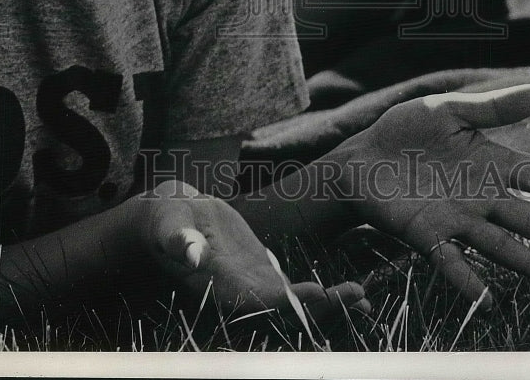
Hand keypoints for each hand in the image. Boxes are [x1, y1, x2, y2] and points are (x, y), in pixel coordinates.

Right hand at [135, 179, 369, 323]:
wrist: (170, 219)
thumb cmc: (165, 221)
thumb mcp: (168, 225)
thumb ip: (178, 239)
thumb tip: (190, 251)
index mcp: (220, 284)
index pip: (258, 299)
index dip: (288, 301)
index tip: (318, 291)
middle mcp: (241, 293)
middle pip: (286, 309)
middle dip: (321, 307)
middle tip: (357, 295)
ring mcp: (255, 285)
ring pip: (297, 304)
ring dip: (329, 304)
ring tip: (365, 300)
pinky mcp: (264, 273)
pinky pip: (297, 290)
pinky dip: (324, 295)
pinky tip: (354, 294)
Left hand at [334, 84, 529, 308]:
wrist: (359, 157)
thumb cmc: (404, 130)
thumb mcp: (448, 109)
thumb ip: (494, 106)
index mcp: (489, 164)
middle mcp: (480, 197)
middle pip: (529, 220)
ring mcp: (455, 219)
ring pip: (500, 245)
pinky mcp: (426, 234)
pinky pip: (450, 259)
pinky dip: (466, 279)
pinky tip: (485, 297)